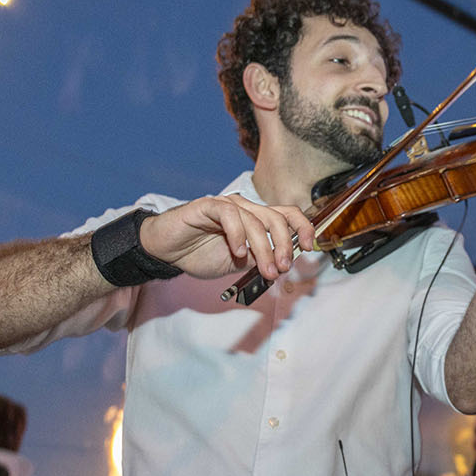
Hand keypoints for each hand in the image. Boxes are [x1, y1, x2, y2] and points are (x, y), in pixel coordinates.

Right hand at [138, 195, 315, 283]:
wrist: (167, 252)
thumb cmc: (200, 255)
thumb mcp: (239, 264)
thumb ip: (259, 261)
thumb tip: (282, 267)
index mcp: (256, 220)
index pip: (287, 215)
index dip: (302, 227)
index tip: (309, 246)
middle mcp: (245, 208)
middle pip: (276, 219)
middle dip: (284, 246)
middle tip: (282, 268)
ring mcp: (227, 205)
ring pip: (256, 221)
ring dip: (264, 249)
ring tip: (265, 270)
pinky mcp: (208, 206)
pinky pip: (230, 215)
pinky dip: (238, 236)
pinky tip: (238, 252)